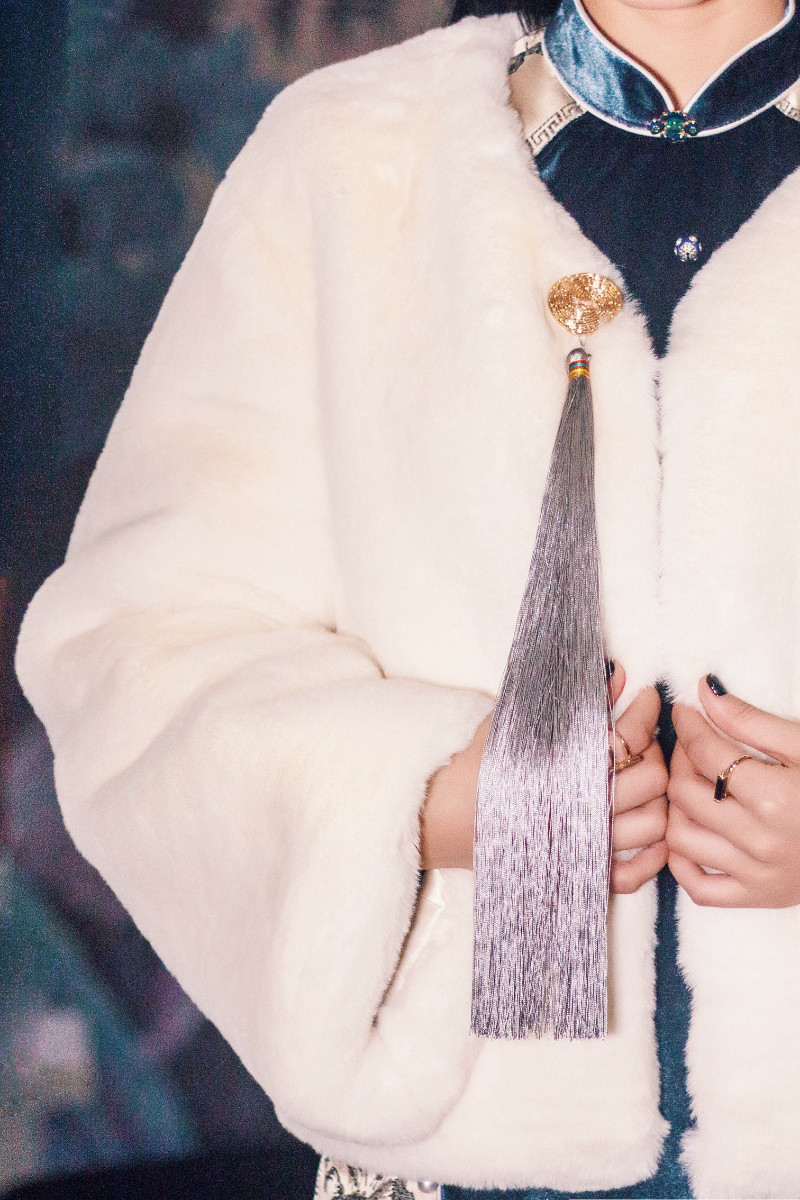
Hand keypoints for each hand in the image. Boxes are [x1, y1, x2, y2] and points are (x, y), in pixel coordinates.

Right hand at [420, 664, 667, 885]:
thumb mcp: (521, 722)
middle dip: (654, 751)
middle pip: (652, 779)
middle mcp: (581, 810)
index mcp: (566, 768)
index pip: (630, 736)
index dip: (645, 710)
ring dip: (657, 799)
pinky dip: (650, 856)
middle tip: (640, 735)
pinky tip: (646, 829)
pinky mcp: (578, 874)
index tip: (644, 696)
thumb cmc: (478, 765)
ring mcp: (583, 846)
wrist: (439, 814)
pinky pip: (633, 876)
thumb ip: (572, 700)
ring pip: (654, 825)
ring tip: (642, 776)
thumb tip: (615, 672)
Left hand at [667, 675, 799, 907]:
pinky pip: (699, 889)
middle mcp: (761, 841)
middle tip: (691, 745)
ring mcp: (758, 875)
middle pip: (685, 794)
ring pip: (681, 839)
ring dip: (676, 808)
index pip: (704, 754)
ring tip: (693, 786)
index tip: (684, 712)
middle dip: (680, 760)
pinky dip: (683, 861)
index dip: (687, 726)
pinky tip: (695, 833)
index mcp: (775, 798)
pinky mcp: (759, 897)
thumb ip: (751, 720)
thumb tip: (703, 692)